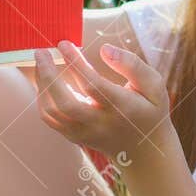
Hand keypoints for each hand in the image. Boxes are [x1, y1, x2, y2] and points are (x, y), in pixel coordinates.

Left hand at [32, 38, 174, 163]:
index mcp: (122, 108)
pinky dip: (42, 98)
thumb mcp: (154, 86)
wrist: (144, 151)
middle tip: (41, 52)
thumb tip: (105, 49)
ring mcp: (85, 133)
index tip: (64, 44)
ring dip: (42, 85)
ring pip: (53, 112)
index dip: (75, 63)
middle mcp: (101, 124)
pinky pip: (50, 119)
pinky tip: (45, 81)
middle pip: (65, 102)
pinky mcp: (75, 137)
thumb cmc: (150, 111)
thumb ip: (133, 65)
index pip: (93, 85)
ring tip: (41, 62)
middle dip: (48, 75)